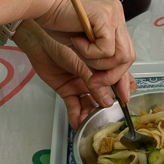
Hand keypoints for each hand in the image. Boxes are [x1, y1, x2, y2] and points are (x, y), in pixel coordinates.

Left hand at [15, 20, 135, 128]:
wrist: (39, 41)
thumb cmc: (62, 42)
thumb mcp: (82, 61)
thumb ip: (94, 82)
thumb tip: (108, 101)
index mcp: (103, 64)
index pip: (119, 78)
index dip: (122, 90)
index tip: (124, 101)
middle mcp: (94, 76)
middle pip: (106, 95)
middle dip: (106, 107)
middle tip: (105, 116)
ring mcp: (81, 84)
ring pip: (90, 103)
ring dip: (90, 114)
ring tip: (89, 122)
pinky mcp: (67, 91)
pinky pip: (74, 106)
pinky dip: (76, 115)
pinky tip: (77, 122)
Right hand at [33, 0, 134, 98]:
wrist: (42, 1)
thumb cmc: (56, 19)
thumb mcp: (81, 47)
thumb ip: (97, 63)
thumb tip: (110, 90)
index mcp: (113, 20)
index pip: (127, 53)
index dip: (119, 75)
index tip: (114, 91)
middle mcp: (117, 15)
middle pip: (128, 56)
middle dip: (110, 75)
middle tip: (93, 80)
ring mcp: (113, 14)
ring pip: (119, 55)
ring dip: (97, 62)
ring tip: (80, 50)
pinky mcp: (105, 15)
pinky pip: (106, 49)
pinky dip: (89, 52)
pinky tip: (76, 40)